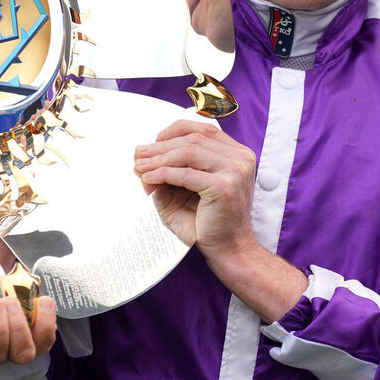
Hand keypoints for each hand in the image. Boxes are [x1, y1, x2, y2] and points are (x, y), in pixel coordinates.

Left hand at [134, 119, 307, 321]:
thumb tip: (142, 158)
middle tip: (138, 154)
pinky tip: (148, 178)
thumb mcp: (187, 190)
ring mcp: (235, 171)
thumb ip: (169, 171)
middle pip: (193, 139)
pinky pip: (184, 174)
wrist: (228, 250)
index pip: (204, 129)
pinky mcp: (224, 186)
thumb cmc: (209, 221)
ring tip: (139, 165)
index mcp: (237, 154)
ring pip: (188, 151)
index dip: (176, 130)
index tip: (155, 139)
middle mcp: (241, 158)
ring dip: (158, 158)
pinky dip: (162, 173)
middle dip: (161, 146)